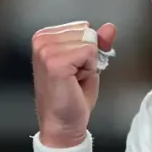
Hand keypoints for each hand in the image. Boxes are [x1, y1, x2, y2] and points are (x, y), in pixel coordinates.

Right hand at [32, 21, 116, 147]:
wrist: (63, 124)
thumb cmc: (71, 97)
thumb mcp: (87, 63)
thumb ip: (98, 42)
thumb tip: (110, 27)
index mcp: (44, 37)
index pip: (83, 27)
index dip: (87, 50)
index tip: (74, 68)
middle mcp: (41, 40)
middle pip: (87, 32)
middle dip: (88, 55)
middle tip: (74, 76)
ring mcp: (46, 50)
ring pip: (89, 42)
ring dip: (88, 63)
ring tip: (73, 79)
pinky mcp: (54, 62)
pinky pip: (89, 53)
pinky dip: (89, 69)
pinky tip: (74, 82)